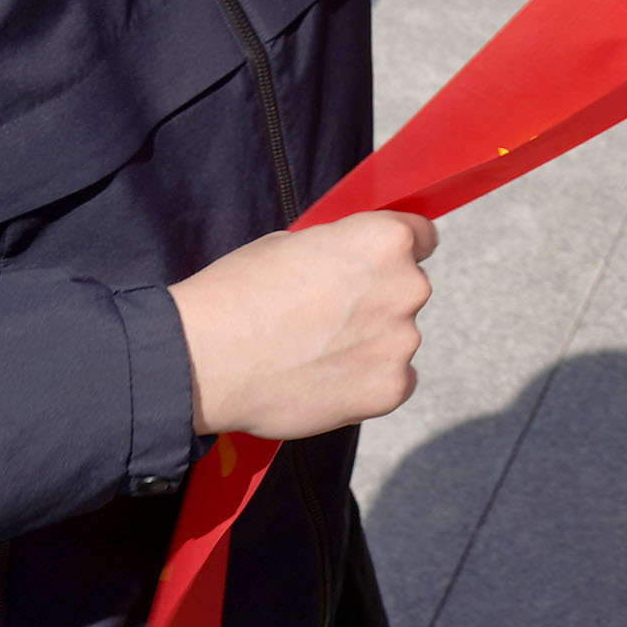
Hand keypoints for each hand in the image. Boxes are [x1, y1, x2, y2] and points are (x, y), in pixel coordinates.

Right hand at [167, 211, 437, 441]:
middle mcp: (407, 286)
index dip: (395, 251)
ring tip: (314, 353)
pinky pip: (393, 381)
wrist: (204, 360)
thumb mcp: (293, 242)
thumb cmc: (238, 294)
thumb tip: (356, 262)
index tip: (376, 267)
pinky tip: (323, 379)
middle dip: (378, 299)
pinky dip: (366, 382)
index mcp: (385, 239)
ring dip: (370, 343)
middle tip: (328, 317)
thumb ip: (341, 250)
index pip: (422, 237)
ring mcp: (402, 342)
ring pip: (397, 338)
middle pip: (408, 289)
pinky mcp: (391, 389)